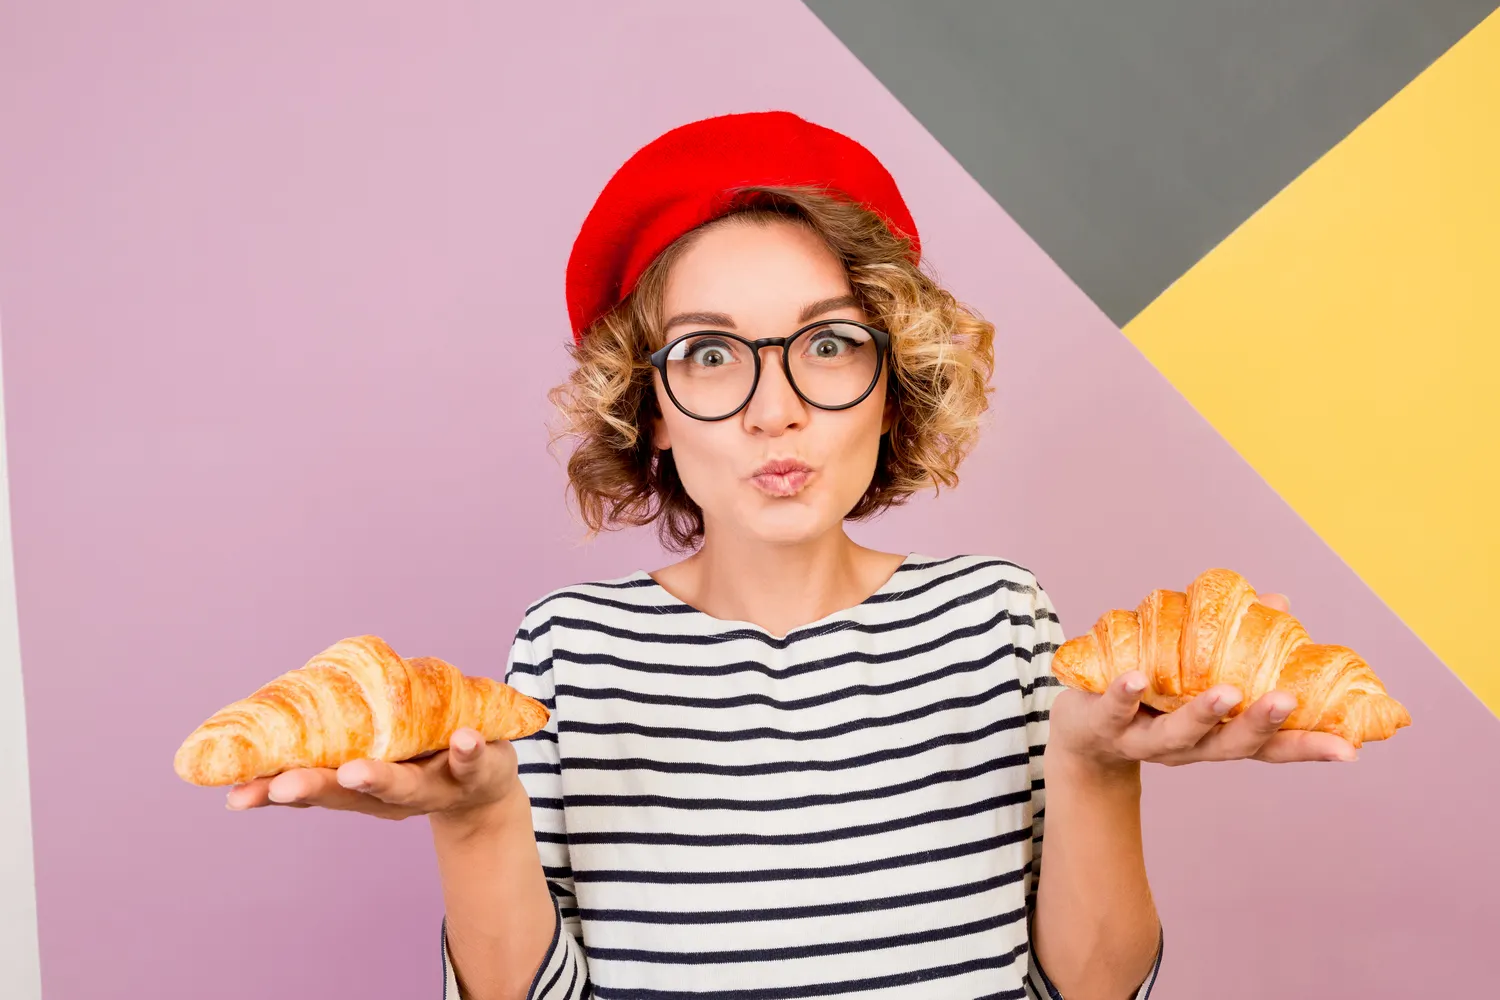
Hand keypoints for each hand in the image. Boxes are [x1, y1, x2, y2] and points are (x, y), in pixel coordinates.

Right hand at [223, 727, 522, 823]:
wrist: (484, 789)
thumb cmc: (413, 761)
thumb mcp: (368, 754)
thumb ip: (329, 736)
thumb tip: (264, 709)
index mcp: (358, 787)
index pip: (312, 789)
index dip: (273, 792)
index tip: (235, 795)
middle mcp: (390, 795)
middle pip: (348, 795)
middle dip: (315, 789)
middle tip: (282, 787)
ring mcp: (434, 785)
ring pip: (405, 786)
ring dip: (380, 779)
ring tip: (357, 771)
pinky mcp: (477, 770)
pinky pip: (472, 761)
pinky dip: (467, 750)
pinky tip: (464, 737)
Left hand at [1047, 592, 1359, 770]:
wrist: (1081, 735)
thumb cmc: (1153, 698)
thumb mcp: (1197, 677)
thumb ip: (1238, 645)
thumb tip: (1280, 602)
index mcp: (1219, 736)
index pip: (1271, 746)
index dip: (1308, 747)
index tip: (1350, 748)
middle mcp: (1190, 746)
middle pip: (1230, 743)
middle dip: (1259, 723)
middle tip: (1287, 702)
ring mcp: (1145, 738)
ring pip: (1177, 732)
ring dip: (1201, 713)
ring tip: (1224, 692)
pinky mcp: (1103, 722)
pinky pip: (1115, 708)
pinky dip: (1124, 694)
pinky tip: (1135, 678)